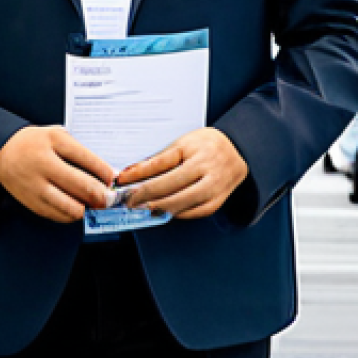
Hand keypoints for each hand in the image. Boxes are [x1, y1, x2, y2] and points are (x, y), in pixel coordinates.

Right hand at [0, 126, 116, 222]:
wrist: (1, 152)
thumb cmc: (32, 143)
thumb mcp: (56, 135)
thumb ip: (80, 151)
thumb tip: (105, 172)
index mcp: (52, 142)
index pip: (87, 159)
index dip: (105, 172)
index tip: (113, 178)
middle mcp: (44, 165)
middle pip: (82, 186)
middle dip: (102, 195)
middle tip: (110, 197)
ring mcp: (37, 187)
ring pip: (72, 207)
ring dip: (87, 207)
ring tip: (92, 203)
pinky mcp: (32, 203)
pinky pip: (59, 216)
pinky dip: (72, 214)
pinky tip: (76, 206)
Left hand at [115, 128, 248, 219]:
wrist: (237, 151)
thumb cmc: (204, 145)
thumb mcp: (182, 143)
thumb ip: (158, 159)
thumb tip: (131, 173)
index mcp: (195, 150)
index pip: (161, 164)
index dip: (138, 175)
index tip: (121, 182)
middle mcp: (207, 170)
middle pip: (170, 186)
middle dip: (145, 196)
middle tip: (128, 201)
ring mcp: (214, 188)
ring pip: (181, 203)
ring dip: (157, 208)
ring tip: (141, 209)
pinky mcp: (216, 203)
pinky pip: (192, 212)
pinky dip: (175, 213)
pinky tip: (162, 212)